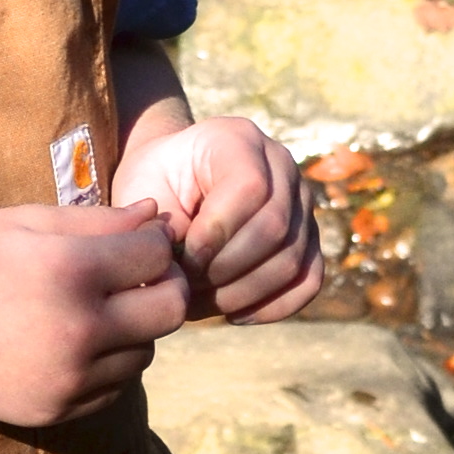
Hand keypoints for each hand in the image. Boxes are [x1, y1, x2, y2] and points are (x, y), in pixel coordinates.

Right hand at [0, 199, 189, 423]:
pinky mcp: (56, 411)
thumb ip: (98, 221)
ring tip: (95, 307)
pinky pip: (113, 387)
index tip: (138, 238)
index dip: (155, 241)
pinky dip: (108, 364)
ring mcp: (69, 379)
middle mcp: (79, 331)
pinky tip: (74, 342)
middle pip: (170, 311)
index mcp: (71, 272)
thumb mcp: (23, 222)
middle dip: (163, 285)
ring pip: (144, 353)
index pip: (157, 255)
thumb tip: (159, 217)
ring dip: (135, 328)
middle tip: (137, 274)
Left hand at [109, 114, 320, 322]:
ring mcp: (302, 202)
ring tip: (199, 302)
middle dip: (226, 268)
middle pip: (276, 227)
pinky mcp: (309, 238)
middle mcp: (282, 165)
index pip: (250, 187)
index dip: (217, 232)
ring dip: (242, 293)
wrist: (173, 184)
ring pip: (292, 260)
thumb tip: (183, 275)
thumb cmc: (154, 187)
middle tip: (186, 286)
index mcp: (239, 139)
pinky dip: (273, 307)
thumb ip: (161, 229)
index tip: (182, 258)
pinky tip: (234, 314)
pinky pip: (308, 281)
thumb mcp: (144, 195)